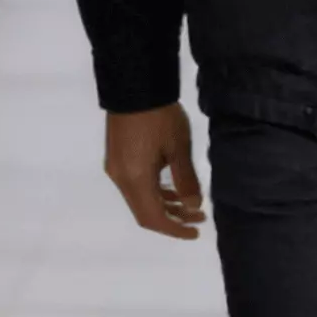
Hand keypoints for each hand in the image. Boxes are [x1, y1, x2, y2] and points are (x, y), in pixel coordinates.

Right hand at [104, 105, 206, 238]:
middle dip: (173, 218)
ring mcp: (117, 168)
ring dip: (165, 204)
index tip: (195, 232)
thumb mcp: (179, 148)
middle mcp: (121, 178)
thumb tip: (194, 207)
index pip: (153, 218)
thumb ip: (186, 180)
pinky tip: (174, 187)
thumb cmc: (160, 116)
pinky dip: (155, 191)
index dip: (174, 230)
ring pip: (141, 198)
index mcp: (134, 179)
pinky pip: (136, 185)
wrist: (134, 84)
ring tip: (192, 204)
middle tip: (200, 218)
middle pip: (145, 212)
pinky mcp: (118, 157)